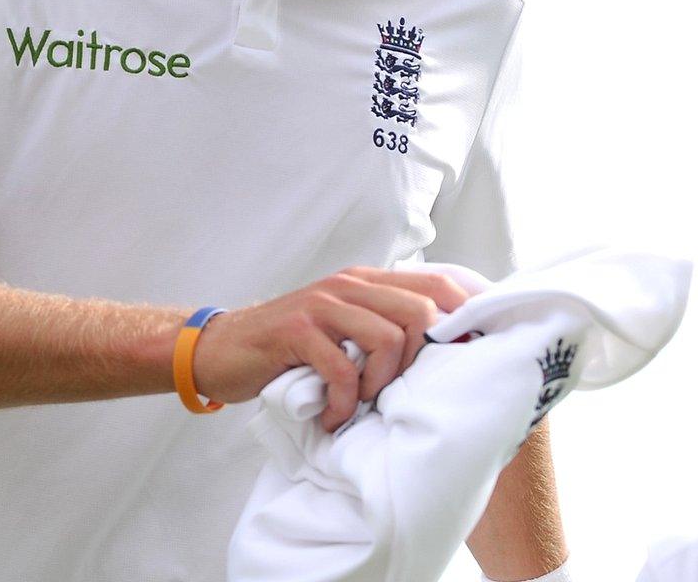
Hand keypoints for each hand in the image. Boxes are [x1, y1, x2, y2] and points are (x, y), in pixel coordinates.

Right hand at [190, 267, 470, 430]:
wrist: (223, 349)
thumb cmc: (291, 348)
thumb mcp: (343, 328)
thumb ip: (383, 327)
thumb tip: (442, 353)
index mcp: (367, 281)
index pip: (437, 285)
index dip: (464, 317)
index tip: (474, 354)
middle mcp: (349, 285)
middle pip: (421, 311)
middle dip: (423, 361)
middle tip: (401, 392)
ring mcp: (323, 304)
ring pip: (388, 338)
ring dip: (382, 384)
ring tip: (361, 403)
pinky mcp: (297, 330)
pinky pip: (342, 368)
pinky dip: (345, 402)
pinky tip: (334, 416)